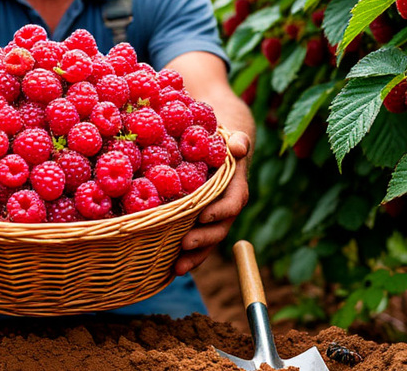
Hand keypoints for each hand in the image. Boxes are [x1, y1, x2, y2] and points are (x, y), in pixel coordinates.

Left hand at [173, 130, 250, 275]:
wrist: (216, 153)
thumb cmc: (221, 143)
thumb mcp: (231, 138)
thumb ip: (238, 142)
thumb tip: (238, 145)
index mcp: (235, 189)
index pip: (233, 203)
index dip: (220, 211)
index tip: (203, 215)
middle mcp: (226, 209)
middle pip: (219, 229)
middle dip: (203, 240)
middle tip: (185, 244)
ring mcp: (213, 220)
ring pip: (207, 242)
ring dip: (194, 256)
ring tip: (177, 268)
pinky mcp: (199, 225)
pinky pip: (195, 243)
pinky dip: (184, 256)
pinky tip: (169, 268)